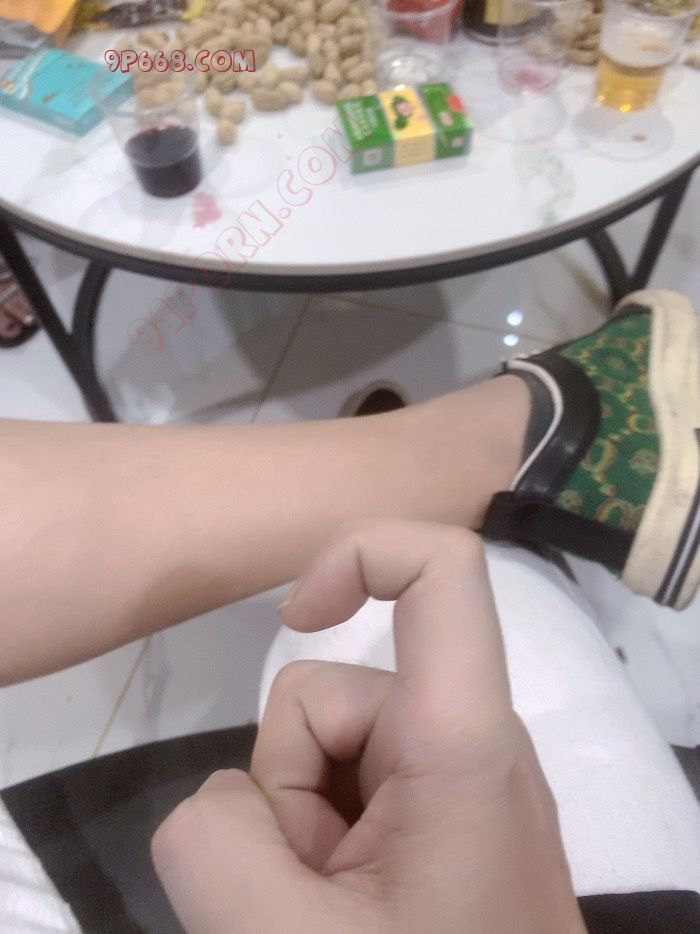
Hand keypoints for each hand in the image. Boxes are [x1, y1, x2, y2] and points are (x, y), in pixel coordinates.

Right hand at [152, 520, 584, 933]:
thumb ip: (210, 839)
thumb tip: (226, 799)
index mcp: (461, 740)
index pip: (443, 569)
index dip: (359, 550)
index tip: (296, 612)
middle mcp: (464, 740)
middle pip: (327, 695)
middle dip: (284, 790)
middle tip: (315, 896)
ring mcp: (448, 782)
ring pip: (320, 754)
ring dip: (296, 831)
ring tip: (331, 912)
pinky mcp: (435, 819)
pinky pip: (340, 797)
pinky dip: (316, 849)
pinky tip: (337, 912)